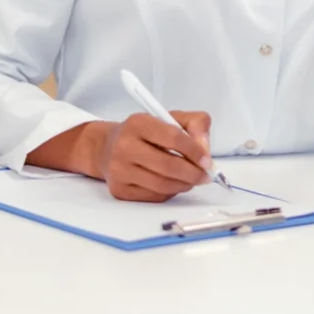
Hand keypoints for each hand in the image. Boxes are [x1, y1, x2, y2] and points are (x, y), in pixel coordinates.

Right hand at [87, 111, 212, 201]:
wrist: (107, 147)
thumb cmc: (143, 133)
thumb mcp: (169, 117)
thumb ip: (195, 124)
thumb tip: (204, 150)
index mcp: (138, 123)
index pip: (174, 137)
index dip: (195, 151)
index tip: (207, 160)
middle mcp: (125, 146)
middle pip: (168, 165)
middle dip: (193, 173)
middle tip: (204, 175)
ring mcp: (120, 170)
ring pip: (162, 184)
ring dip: (184, 185)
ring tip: (191, 180)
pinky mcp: (119, 189)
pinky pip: (154, 196)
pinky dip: (170, 192)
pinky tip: (173, 184)